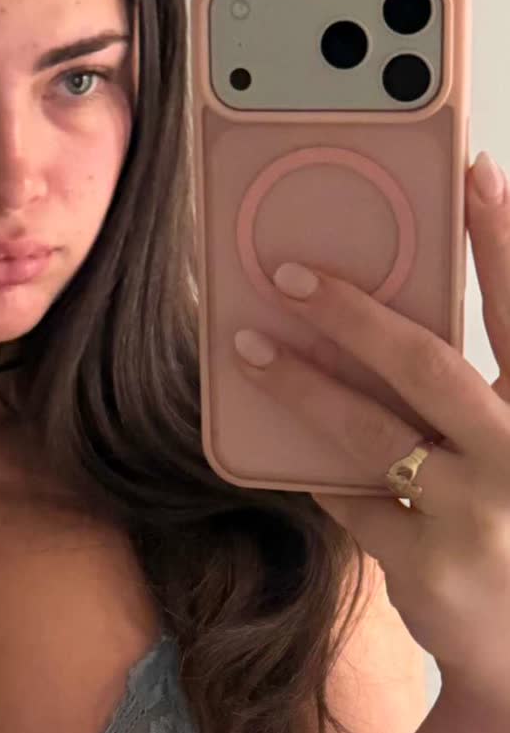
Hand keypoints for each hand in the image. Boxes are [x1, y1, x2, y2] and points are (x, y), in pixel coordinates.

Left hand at [231, 151, 509, 716]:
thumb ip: (480, 396)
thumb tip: (387, 324)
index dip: (501, 237)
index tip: (470, 170)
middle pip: (428, 364)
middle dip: (352, 312)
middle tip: (287, 272)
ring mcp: (477, 511)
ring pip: (370, 430)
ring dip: (300, 384)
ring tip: (248, 345)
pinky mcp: (429, 561)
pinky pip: (350, 497)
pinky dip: (319, 471)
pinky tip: (290, 451)